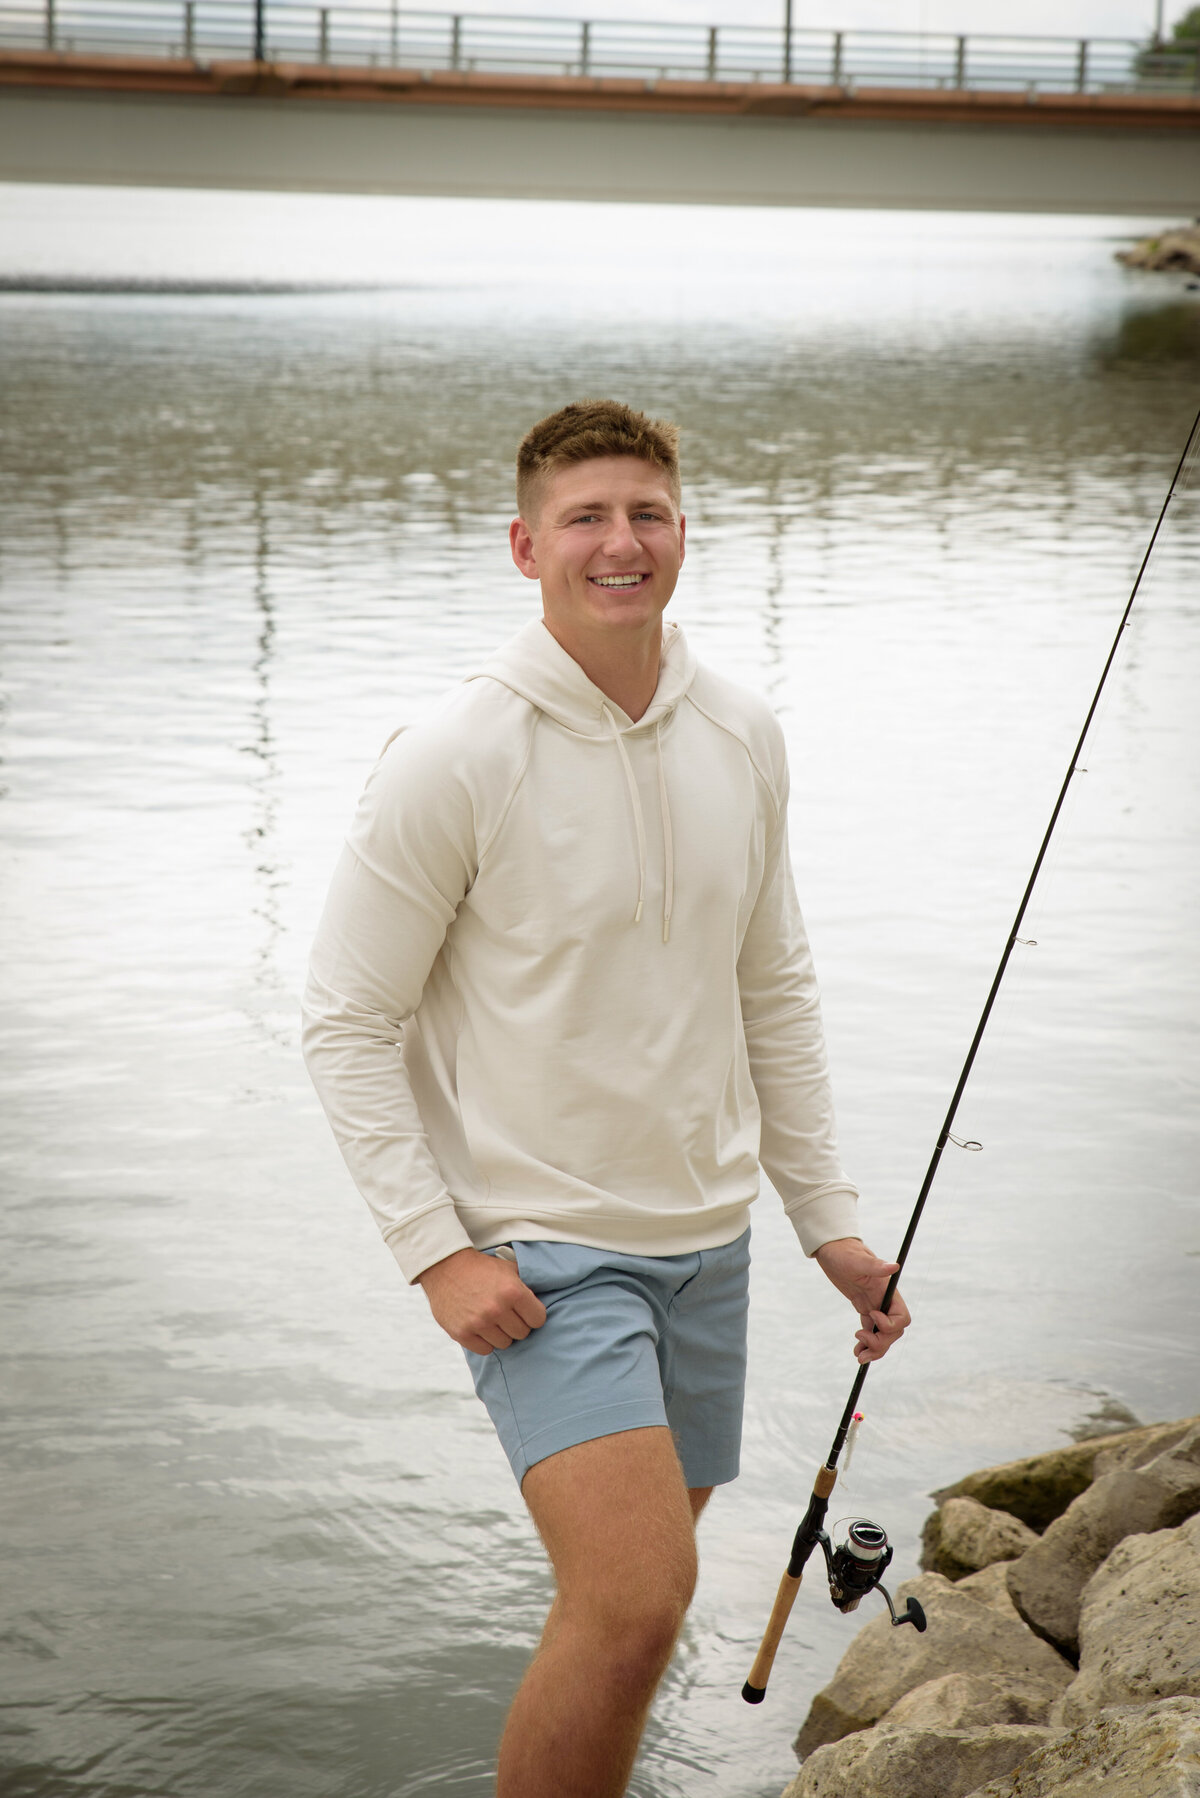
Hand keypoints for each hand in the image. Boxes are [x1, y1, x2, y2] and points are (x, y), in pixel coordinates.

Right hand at [416, 1247, 547, 1355]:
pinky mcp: (462, 1333)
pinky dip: (485, 1341)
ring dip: (501, 1333)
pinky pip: (485, 1350)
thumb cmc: (481, 1268)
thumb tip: (548, 1294)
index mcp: (512, 1292)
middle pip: (522, 1333)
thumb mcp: (509, 1268)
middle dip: (517, 1324)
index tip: (525, 1311)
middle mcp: (497, 1309)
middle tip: (507, 1314)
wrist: (445, 1266)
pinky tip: (481, 1327)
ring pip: (505, 1344)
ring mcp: (479, 1323)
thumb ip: (527, 1283)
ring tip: (493, 1319)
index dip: (533, 1315)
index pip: (538, 1319)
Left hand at [814, 1238, 910, 1364]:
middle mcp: (884, 1300)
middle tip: (860, 1341)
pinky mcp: (864, 1309)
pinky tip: (856, 1351)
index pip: (901, 1317)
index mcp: (888, 1291)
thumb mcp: (857, 1259)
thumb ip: (875, 1266)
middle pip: (893, 1332)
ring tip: (859, 1356)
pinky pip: (871, 1332)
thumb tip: (895, 1266)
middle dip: (880, 1342)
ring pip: (883, 1336)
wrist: (832, 1249)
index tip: (870, 1315)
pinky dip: (866, 1344)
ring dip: (874, 1349)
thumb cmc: (844, 1252)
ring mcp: (875, 1306)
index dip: (889, 1325)